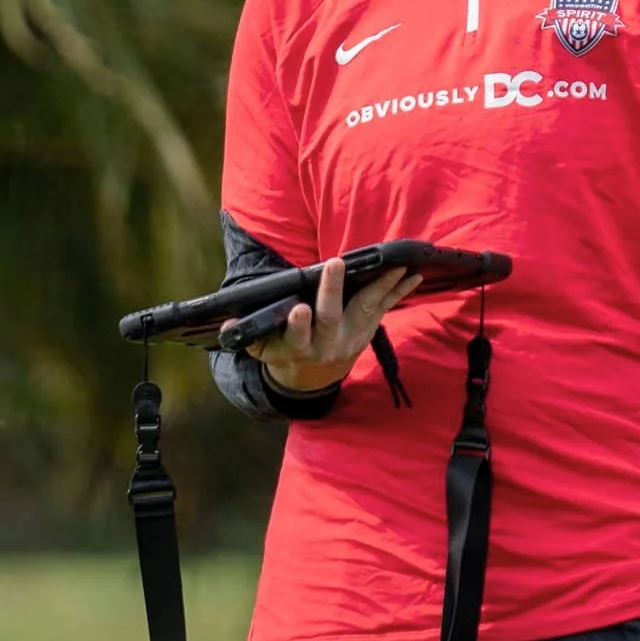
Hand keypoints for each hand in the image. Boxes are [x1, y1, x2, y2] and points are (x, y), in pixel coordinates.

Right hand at [222, 258, 420, 393]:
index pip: (296, 338)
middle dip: (332, 290)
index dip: (296, 325)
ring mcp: (350, 339)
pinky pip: (383, 309)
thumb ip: (247, 336)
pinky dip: (398, 291)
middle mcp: (326, 346)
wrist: (310, 378)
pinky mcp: (367, 332)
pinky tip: (413, 274)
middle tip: (334, 263)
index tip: (298, 307)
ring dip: (381, 287)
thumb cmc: (282, 351)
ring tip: (396, 266)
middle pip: (330, 317)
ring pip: (365, 311)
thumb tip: (226, 327)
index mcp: (297, 350)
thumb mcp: (261, 348)